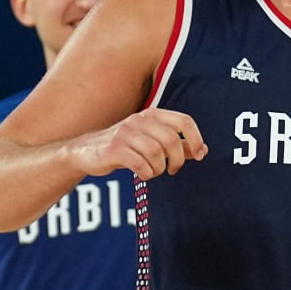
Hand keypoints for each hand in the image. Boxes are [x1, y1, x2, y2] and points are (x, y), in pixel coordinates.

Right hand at [79, 108, 208, 179]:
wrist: (86, 151)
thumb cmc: (126, 147)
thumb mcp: (152, 141)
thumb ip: (178, 145)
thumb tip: (203, 150)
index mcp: (153, 115)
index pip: (184, 121)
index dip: (196, 139)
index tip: (199, 156)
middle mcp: (140, 120)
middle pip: (172, 140)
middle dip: (177, 160)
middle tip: (173, 170)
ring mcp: (125, 133)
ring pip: (156, 154)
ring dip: (159, 168)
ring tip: (154, 172)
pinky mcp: (114, 149)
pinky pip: (139, 164)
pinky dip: (147, 173)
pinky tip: (144, 175)